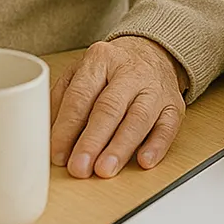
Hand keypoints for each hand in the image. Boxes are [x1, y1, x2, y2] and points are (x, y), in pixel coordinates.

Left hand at [50, 37, 186, 177]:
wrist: (152, 53)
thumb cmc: (111, 70)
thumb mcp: (81, 73)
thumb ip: (63, 101)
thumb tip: (49, 137)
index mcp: (100, 60)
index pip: (80, 96)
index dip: (67, 128)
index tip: (58, 154)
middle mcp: (130, 71)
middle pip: (109, 108)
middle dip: (92, 141)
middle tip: (79, 167)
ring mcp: (154, 88)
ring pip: (138, 118)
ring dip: (121, 147)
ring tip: (105, 169)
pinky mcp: (174, 105)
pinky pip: (168, 127)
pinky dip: (157, 146)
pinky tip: (144, 161)